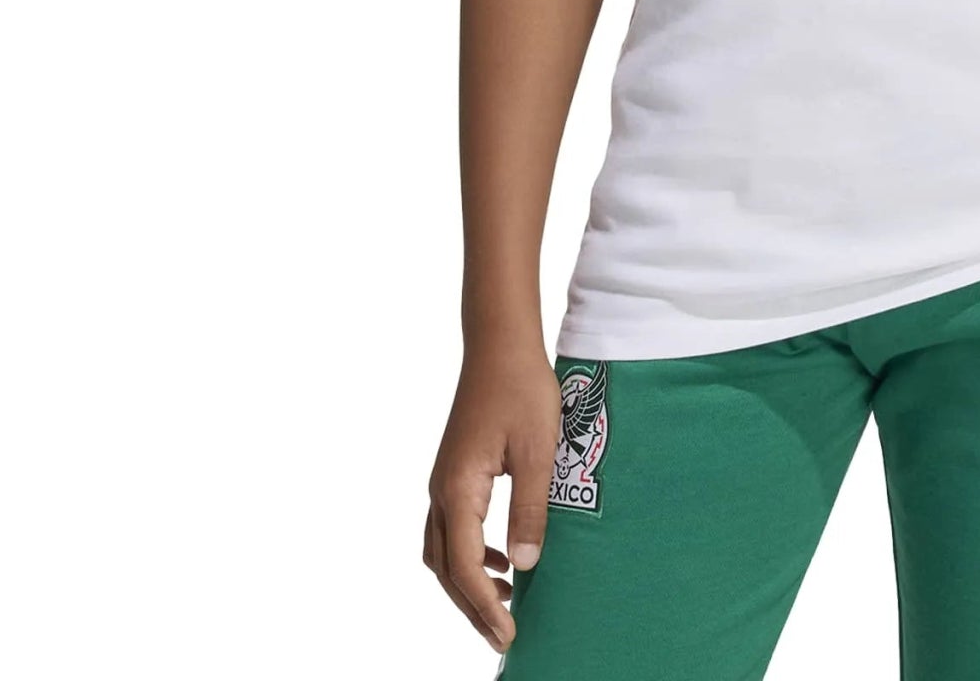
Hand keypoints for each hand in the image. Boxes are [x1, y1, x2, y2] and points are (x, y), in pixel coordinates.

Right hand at [423, 348, 561, 656]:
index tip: (508, 635)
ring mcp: (443, 481)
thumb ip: (530, 510)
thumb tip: (527, 566)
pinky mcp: (454, 471)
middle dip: (472, 607)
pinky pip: (451, 529)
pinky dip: (470, 555)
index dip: (485, 607)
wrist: (500, 343)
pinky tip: (504, 558)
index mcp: (458, 489)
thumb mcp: (538, 451)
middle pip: (446, 569)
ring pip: (443, 552)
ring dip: (467, 583)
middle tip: (504, 635)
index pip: (464, 567)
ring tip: (506, 602)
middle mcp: (441, 490)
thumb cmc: (523, 390)